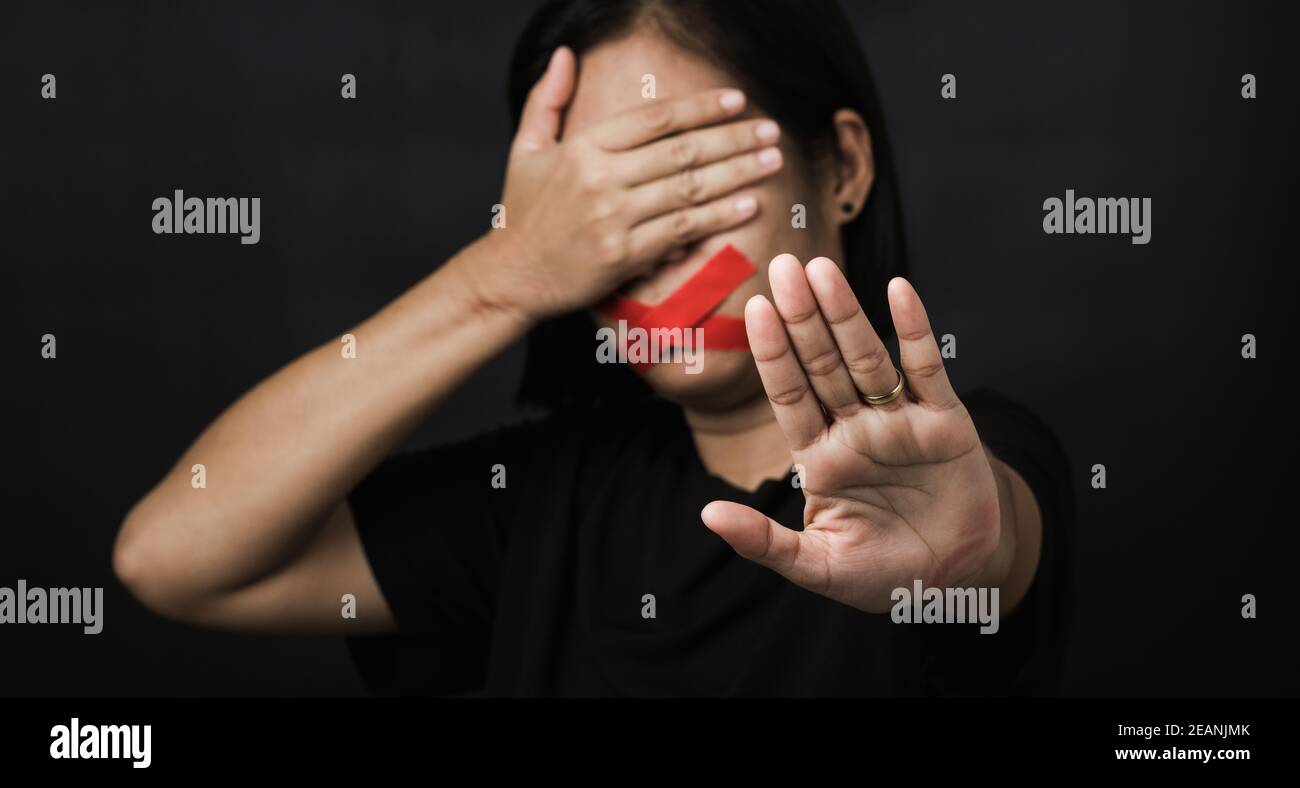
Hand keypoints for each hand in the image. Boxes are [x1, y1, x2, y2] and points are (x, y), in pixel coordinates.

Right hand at [481, 46, 784, 320]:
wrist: (512, 276)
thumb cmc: (523, 213)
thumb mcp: (526, 148)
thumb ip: (548, 100)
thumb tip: (565, 54)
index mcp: (583, 147)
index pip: (654, 118)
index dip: (700, 107)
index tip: (736, 100)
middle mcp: (601, 178)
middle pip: (682, 151)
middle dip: (733, 139)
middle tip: (771, 131)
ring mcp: (614, 218)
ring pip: (689, 188)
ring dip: (737, 174)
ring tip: (772, 161)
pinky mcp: (624, 255)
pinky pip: (683, 230)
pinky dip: (719, 216)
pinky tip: (749, 204)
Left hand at [701, 256, 1002, 613]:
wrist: (956, 581)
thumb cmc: (883, 573)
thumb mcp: (818, 567)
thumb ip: (765, 543)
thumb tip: (707, 516)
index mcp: (820, 458)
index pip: (789, 396)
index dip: (773, 354)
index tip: (753, 309)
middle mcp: (856, 429)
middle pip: (822, 364)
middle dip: (802, 317)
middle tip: (782, 266)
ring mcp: (899, 422)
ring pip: (867, 358)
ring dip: (845, 315)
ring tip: (821, 270)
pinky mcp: (946, 422)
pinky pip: (926, 369)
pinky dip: (914, 330)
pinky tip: (898, 291)